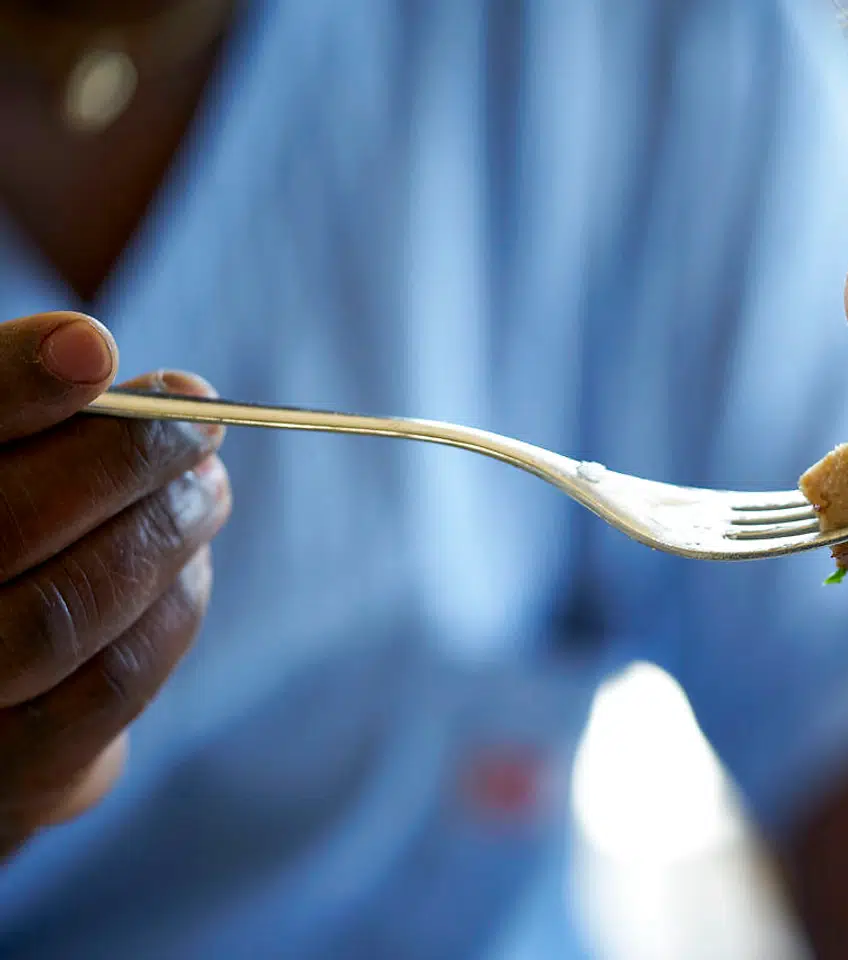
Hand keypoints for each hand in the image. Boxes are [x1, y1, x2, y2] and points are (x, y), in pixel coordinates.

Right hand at [0, 312, 229, 857]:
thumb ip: (12, 421)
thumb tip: (111, 364)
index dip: (7, 384)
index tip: (91, 345)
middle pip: (1, 526)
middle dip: (123, 458)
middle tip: (197, 412)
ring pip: (62, 613)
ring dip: (161, 533)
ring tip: (207, 484)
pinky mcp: (2, 782)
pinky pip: (105, 690)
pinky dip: (169, 612)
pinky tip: (189, 564)